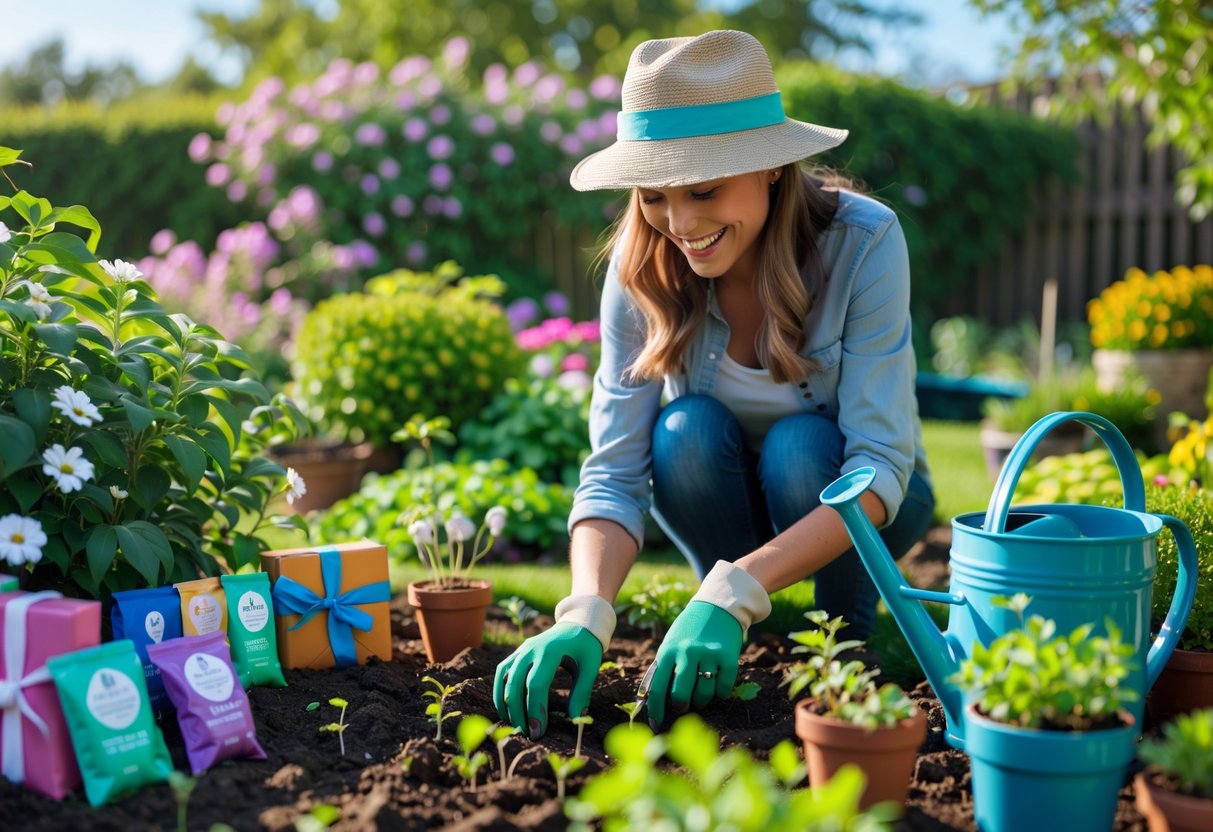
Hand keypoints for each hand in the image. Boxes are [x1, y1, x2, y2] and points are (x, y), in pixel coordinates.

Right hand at [493, 623, 601, 738]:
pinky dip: (499, 691)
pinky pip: (502, 673)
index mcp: (549, 652)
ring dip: (506, 705)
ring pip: (504, 679)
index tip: (538, 732)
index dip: (534, 710)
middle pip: (515, 685)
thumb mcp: (590, 666)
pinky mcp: (516, 653)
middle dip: (519, 713)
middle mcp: (530, 650)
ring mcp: (521, 650)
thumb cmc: (585, 647)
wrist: (576, 624)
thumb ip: (582, 691)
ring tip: (516, 726)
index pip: (536, 684)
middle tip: (528, 734)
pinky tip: (505, 709)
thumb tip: (575, 719)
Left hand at [644, 600, 741, 728]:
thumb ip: (661, 670)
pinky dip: (720, 693)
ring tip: (700, 694)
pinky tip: (717, 684)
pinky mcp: (728, 657)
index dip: (656, 712)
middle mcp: (687, 652)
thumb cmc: (688, 632)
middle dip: (681, 707)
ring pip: (703, 695)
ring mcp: (708, 654)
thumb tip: (646, 702)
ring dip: (701, 701)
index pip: (657, 689)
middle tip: (683, 705)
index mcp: (668, 651)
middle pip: (680, 696)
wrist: (717, 608)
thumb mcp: (670, 645)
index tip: (656, 726)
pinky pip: (723, 689)